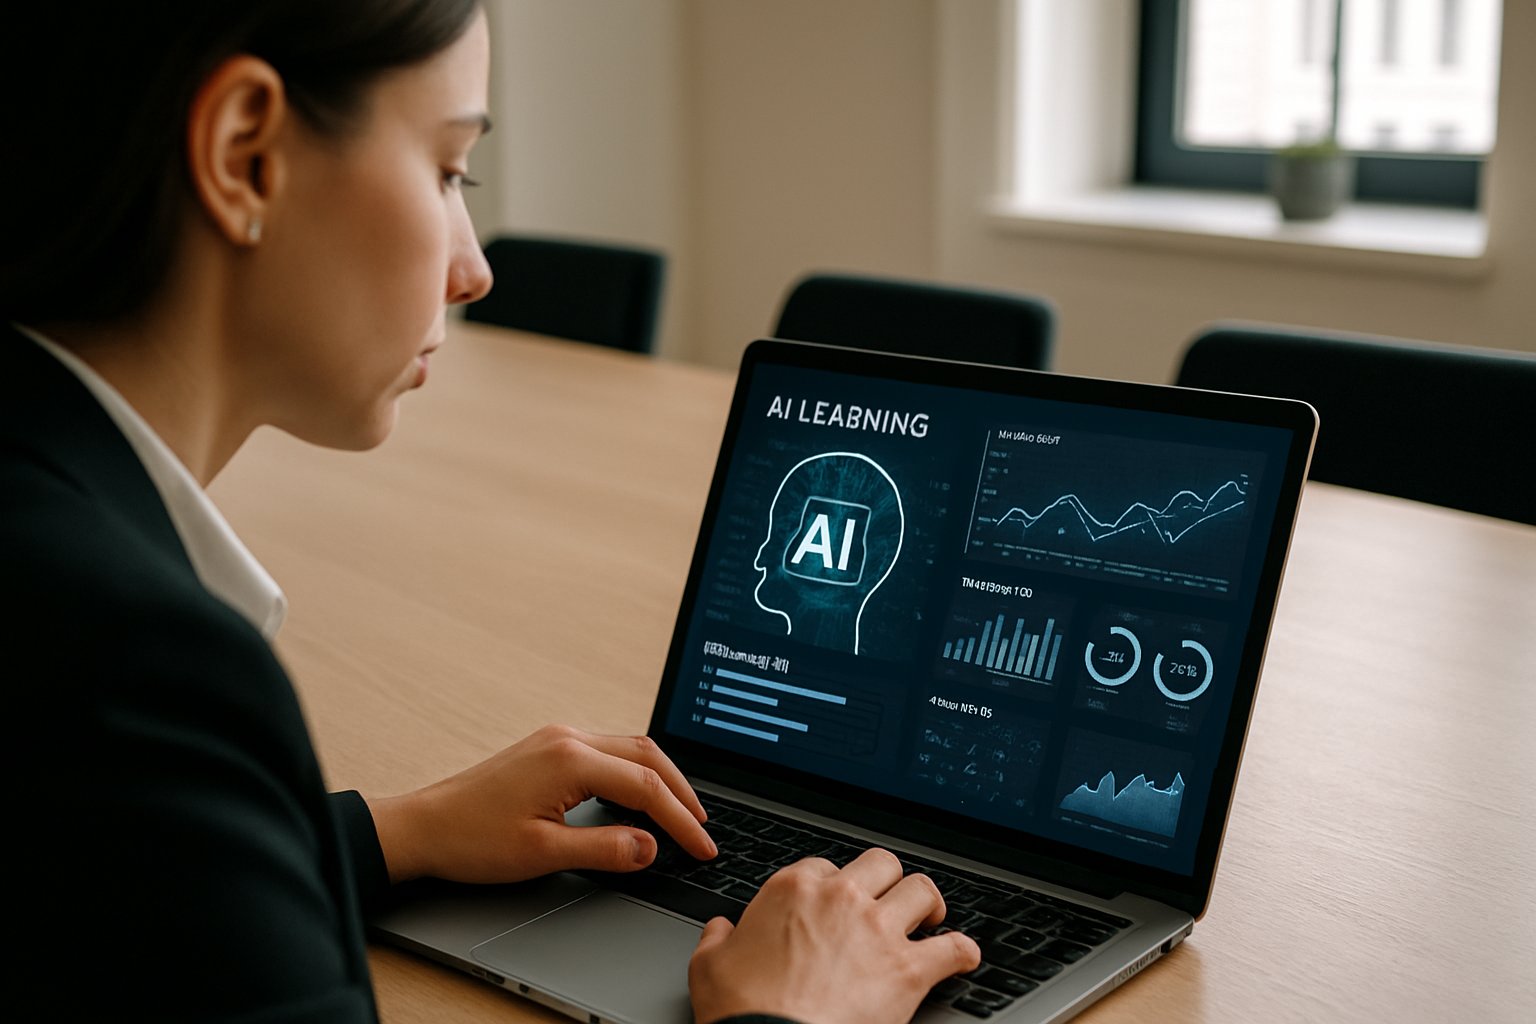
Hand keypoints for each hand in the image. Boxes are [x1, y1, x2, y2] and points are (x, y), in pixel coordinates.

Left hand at [367, 724, 716, 883]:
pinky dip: (635, 771)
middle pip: (647, 756)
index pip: (646, 787)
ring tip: (681, 812)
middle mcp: (568, 739)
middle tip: (703, 827)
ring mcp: (558, 738)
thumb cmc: (473, 840)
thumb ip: (604, 848)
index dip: (680, 819)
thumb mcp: (543, 853)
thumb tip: (651, 846)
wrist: (424, 826)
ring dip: (660, 778)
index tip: (702, 846)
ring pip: (630, 748)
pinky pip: (608, 750)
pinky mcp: (549, 746)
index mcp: (570, 760)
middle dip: (681, 792)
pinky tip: (640, 795)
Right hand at [688, 849, 980, 1023]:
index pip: (824, 867)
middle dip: (887, 881)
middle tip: (888, 901)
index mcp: (793, 889)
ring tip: (929, 919)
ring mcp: (878, 930)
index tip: (835, 904)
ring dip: (928, 905)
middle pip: (881, 863)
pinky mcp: (907, 970)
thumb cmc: (742, 1010)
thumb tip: (721, 930)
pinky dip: (963, 952)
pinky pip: (953, 949)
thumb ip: (718, 939)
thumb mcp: (708, 966)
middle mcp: (840, 898)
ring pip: (922, 890)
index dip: (833, 886)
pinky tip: (963, 957)